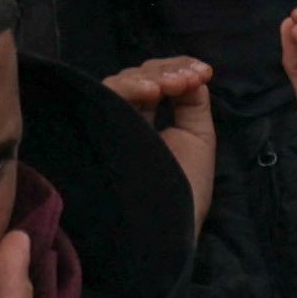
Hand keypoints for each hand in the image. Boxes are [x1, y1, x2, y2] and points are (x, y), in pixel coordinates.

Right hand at [108, 57, 217, 224]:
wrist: (165, 227)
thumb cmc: (184, 191)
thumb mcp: (198, 139)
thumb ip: (194, 102)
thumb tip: (192, 71)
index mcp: (145, 124)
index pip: (154, 82)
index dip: (177, 69)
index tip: (202, 72)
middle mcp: (123, 121)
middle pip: (139, 77)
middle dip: (169, 71)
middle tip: (190, 79)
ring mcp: (108, 124)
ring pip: (121, 82)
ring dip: (154, 76)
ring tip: (174, 85)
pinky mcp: (94, 128)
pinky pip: (106, 96)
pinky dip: (131, 86)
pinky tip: (153, 90)